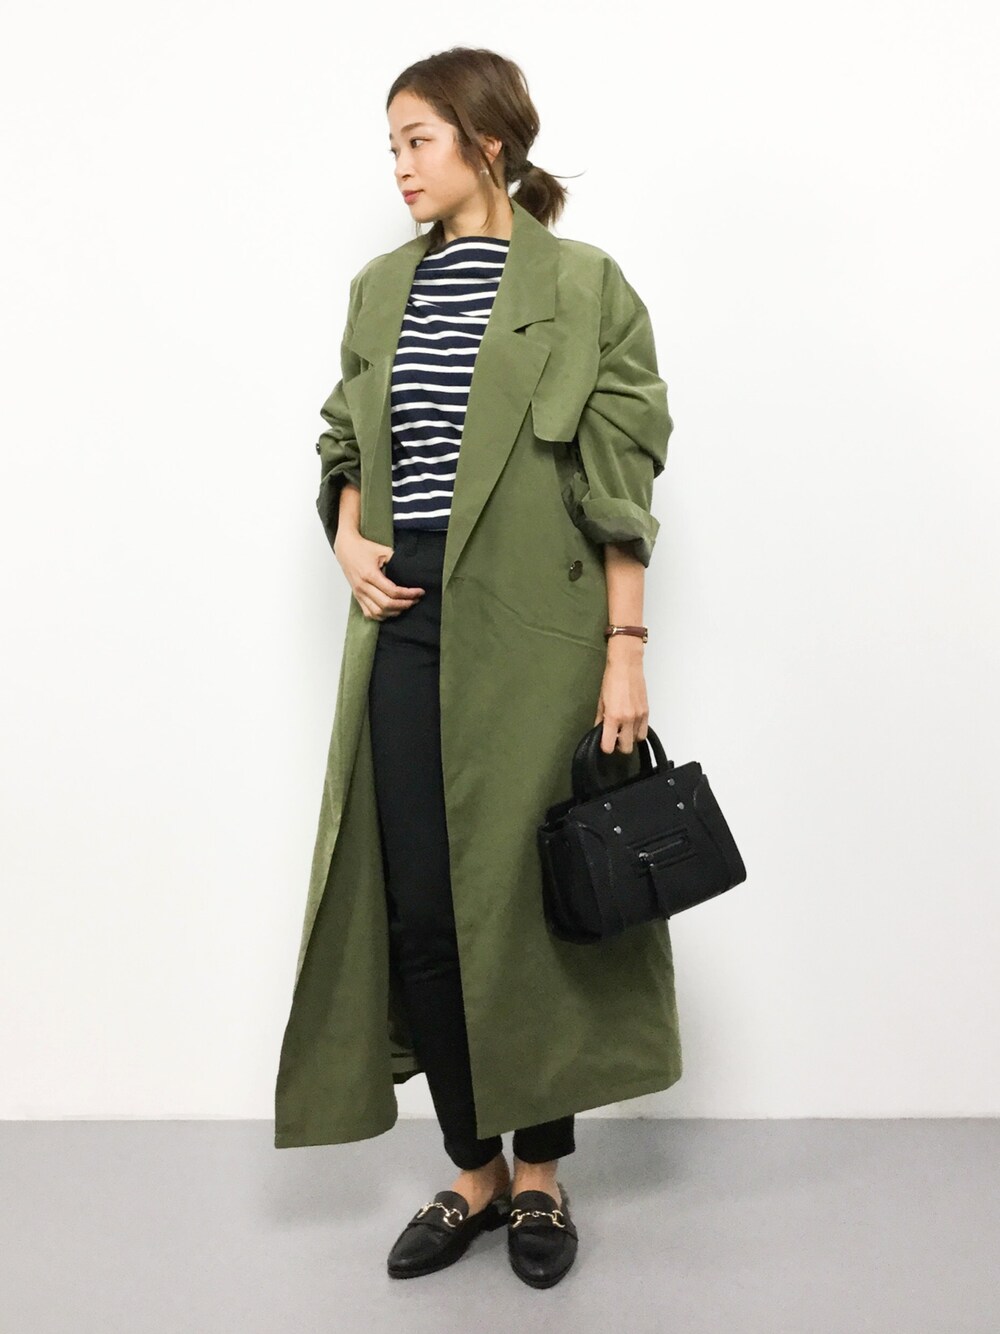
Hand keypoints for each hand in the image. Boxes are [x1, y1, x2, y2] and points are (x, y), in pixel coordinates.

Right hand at [333, 529, 424, 619]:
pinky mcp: (357, 597)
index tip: (420, 592)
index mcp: (370, 574)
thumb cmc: (364, 548)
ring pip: (378, 612)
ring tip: (406, 605)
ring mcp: (359, 593)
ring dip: (394, 611)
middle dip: (404, 604)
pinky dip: (382, 616)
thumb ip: (396, 561)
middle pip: (387, 604)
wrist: (346, 549)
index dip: (409, 594)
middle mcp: (363, 586)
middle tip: (415, 600)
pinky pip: (369, 613)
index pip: (393, 591)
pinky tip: (391, 611)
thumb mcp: (382, 551)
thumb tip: (412, 571)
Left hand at [593, 638, 648, 753]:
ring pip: (636, 740)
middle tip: (614, 737)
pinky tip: (631, 724)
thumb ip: (600, 720)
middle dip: (619, 745)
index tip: (604, 743)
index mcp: (613, 717)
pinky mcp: (647, 712)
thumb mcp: (601, 701)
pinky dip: (638, 732)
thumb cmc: (612, 680)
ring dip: (629, 738)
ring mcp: (639, 716)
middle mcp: (628, 719)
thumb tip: (599, 731)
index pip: (609, 745)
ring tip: (623, 730)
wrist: (627, 666)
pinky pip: (644, 731)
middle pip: (626, 747)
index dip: (605, 747)